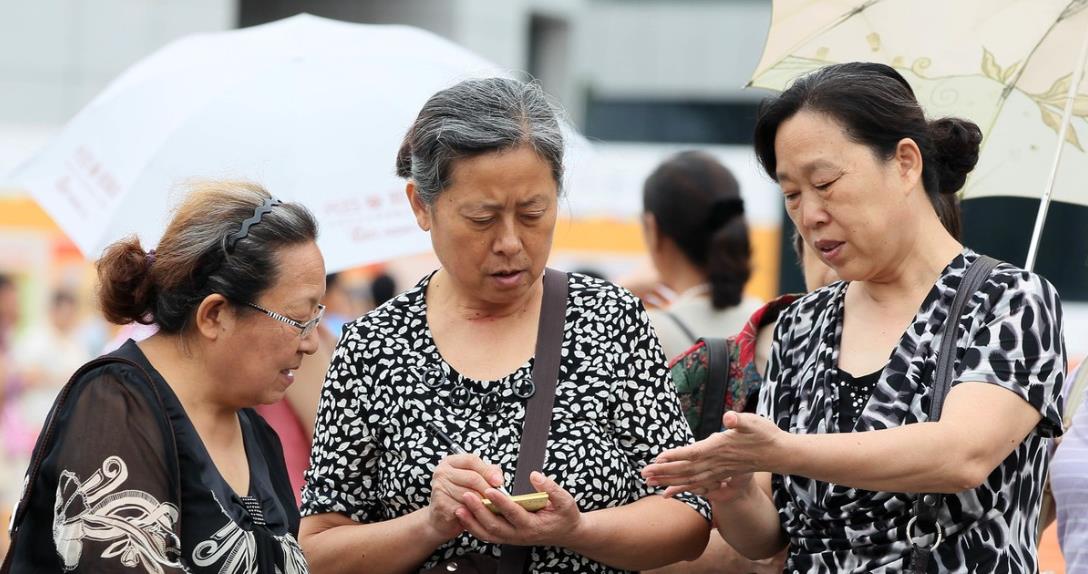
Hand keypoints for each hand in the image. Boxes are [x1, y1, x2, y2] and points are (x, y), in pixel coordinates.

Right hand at [426, 454, 505, 541]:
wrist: (442, 518)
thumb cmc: (460, 497)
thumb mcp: (473, 481)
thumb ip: (486, 473)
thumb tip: (498, 478)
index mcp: (451, 462)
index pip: (471, 460)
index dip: (488, 471)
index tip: (499, 481)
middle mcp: (442, 472)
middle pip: (472, 478)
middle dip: (488, 489)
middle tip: (500, 498)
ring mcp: (440, 488)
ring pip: (470, 494)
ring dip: (484, 502)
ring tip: (492, 507)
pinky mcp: (441, 504)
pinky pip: (464, 507)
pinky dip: (475, 512)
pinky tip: (480, 515)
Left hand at [454, 471, 582, 546]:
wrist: (566, 533)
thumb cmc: (565, 516)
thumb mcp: (565, 501)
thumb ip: (551, 488)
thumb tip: (535, 476)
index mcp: (534, 525)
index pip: (514, 514)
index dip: (501, 502)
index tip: (490, 489)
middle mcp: (520, 535)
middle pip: (495, 526)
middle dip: (479, 511)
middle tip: (467, 495)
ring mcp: (512, 538)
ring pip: (488, 534)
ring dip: (472, 522)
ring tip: (459, 507)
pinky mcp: (507, 538)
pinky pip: (487, 535)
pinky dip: (473, 526)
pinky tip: (464, 515)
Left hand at [642, 412, 784, 494]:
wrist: (779, 454)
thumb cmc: (765, 435)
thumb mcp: (754, 422)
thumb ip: (740, 420)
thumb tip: (730, 417)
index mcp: (720, 447)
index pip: (693, 453)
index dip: (675, 456)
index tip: (658, 458)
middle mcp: (716, 462)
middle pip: (686, 469)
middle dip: (664, 472)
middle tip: (643, 474)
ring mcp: (718, 471)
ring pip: (689, 479)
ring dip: (668, 481)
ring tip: (649, 483)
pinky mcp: (720, 475)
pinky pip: (698, 484)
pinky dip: (682, 488)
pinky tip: (669, 492)